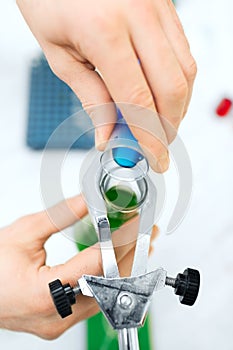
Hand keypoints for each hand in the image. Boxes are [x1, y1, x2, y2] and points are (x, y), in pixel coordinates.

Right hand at [0, 194, 156, 338]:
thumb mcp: (22, 234)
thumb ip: (60, 216)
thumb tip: (87, 200)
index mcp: (44, 294)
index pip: (97, 264)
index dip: (121, 240)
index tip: (135, 223)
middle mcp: (57, 315)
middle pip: (109, 283)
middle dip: (133, 254)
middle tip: (146, 232)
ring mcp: (61, 322)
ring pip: (107, 295)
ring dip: (125, 267)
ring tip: (138, 244)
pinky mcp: (63, 321)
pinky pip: (96, 300)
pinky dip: (110, 278)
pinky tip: (118, 262)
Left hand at [17, 0, 195, 171]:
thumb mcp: (60, 55)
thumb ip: (91, 98)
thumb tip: (109, 135)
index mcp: (105, 30)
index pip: (138, 100)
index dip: (149, 137)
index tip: (154, 158)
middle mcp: (139, 14)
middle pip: (172, 88)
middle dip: (168, 127)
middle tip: (156, 146)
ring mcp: (157, 6)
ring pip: (186, 70)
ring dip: (177, 107)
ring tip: (158, 124)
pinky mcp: (165, 5)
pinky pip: (183, 50)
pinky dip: (178, 81)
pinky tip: (162, 96)